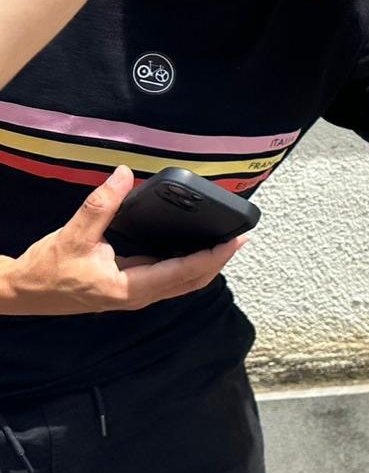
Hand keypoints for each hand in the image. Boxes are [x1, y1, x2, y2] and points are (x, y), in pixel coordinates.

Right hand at [0, 166, 244, 314]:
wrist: (23, 293)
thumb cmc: (47, 269)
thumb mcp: (73, 234)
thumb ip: (101, 204)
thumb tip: (124, 176)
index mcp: (129, 288)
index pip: (183, 272)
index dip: (213, 256)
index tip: (235, 241)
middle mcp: (139, 296)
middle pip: (191, 281)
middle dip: (218, 260)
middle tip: (241, 238)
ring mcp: (136, 295)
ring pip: (182, 283)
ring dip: (206, 264)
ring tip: (226, 242)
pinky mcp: (132, 289)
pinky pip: (170, 279)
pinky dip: (188, 265)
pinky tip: (194, 248)